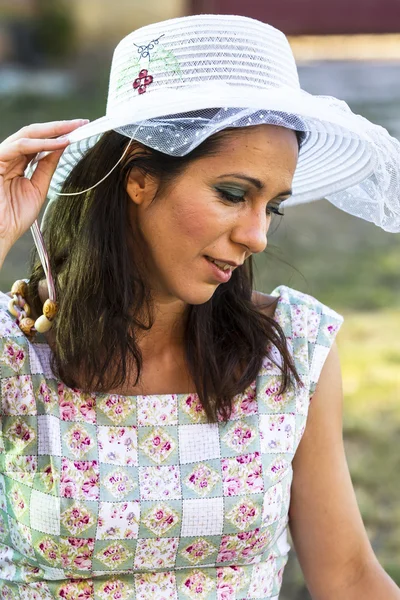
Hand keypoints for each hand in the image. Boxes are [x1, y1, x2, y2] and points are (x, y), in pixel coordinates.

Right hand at [0, 119, 87, 256]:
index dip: (59, 135)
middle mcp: (9, 156)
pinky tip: (59, 143)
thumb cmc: (15, 216)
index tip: (80, 130)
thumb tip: (61, 147)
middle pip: (34, 133)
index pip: (39, 142)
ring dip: (53, 131)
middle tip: (80, 123)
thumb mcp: (38, 187)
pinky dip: (42, 143)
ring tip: (73, 129)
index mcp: (18, 163)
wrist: (1, 232)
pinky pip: (21, 145)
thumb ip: (47, 166)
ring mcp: (2, 156)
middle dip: (59, 127)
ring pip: (28, 134)